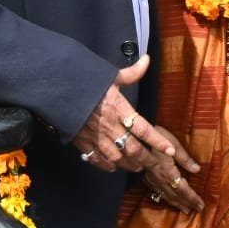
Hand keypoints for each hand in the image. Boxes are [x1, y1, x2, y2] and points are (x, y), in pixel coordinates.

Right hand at [71, 56, 195, 173]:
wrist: (58, 92)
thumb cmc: (87, 83)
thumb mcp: (111, 76)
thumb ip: (132, 73)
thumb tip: (147, 60)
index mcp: (119, 109)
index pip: (143, 128)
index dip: (157, 141)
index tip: (169, 150)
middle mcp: (109, 126)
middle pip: (132, 148)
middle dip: (145, 158)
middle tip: (153, 164)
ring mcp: (96, 137)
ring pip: (116, 158)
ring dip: (129, 164)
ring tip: (137, 166)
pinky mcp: (82, 143)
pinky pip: (96, 159)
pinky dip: (106, 166)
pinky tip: (113, 167)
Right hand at [140, 128, 204, 213]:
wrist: (132, 138)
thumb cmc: (156, 137)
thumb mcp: (173, 144)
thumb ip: (185, 158)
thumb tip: (197, 170)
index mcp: (168, 172)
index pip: (183, 189)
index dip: (192, 198)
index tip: (201, 205)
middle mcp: (160, 179)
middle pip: (175, 194)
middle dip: (186, 203)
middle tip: (196, 211)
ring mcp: (152, 179)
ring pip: (165, 195)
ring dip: (176, 203)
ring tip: (184, 209)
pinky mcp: (146, 177)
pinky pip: (157, 191)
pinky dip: (165, 198)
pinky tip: (167, 199)